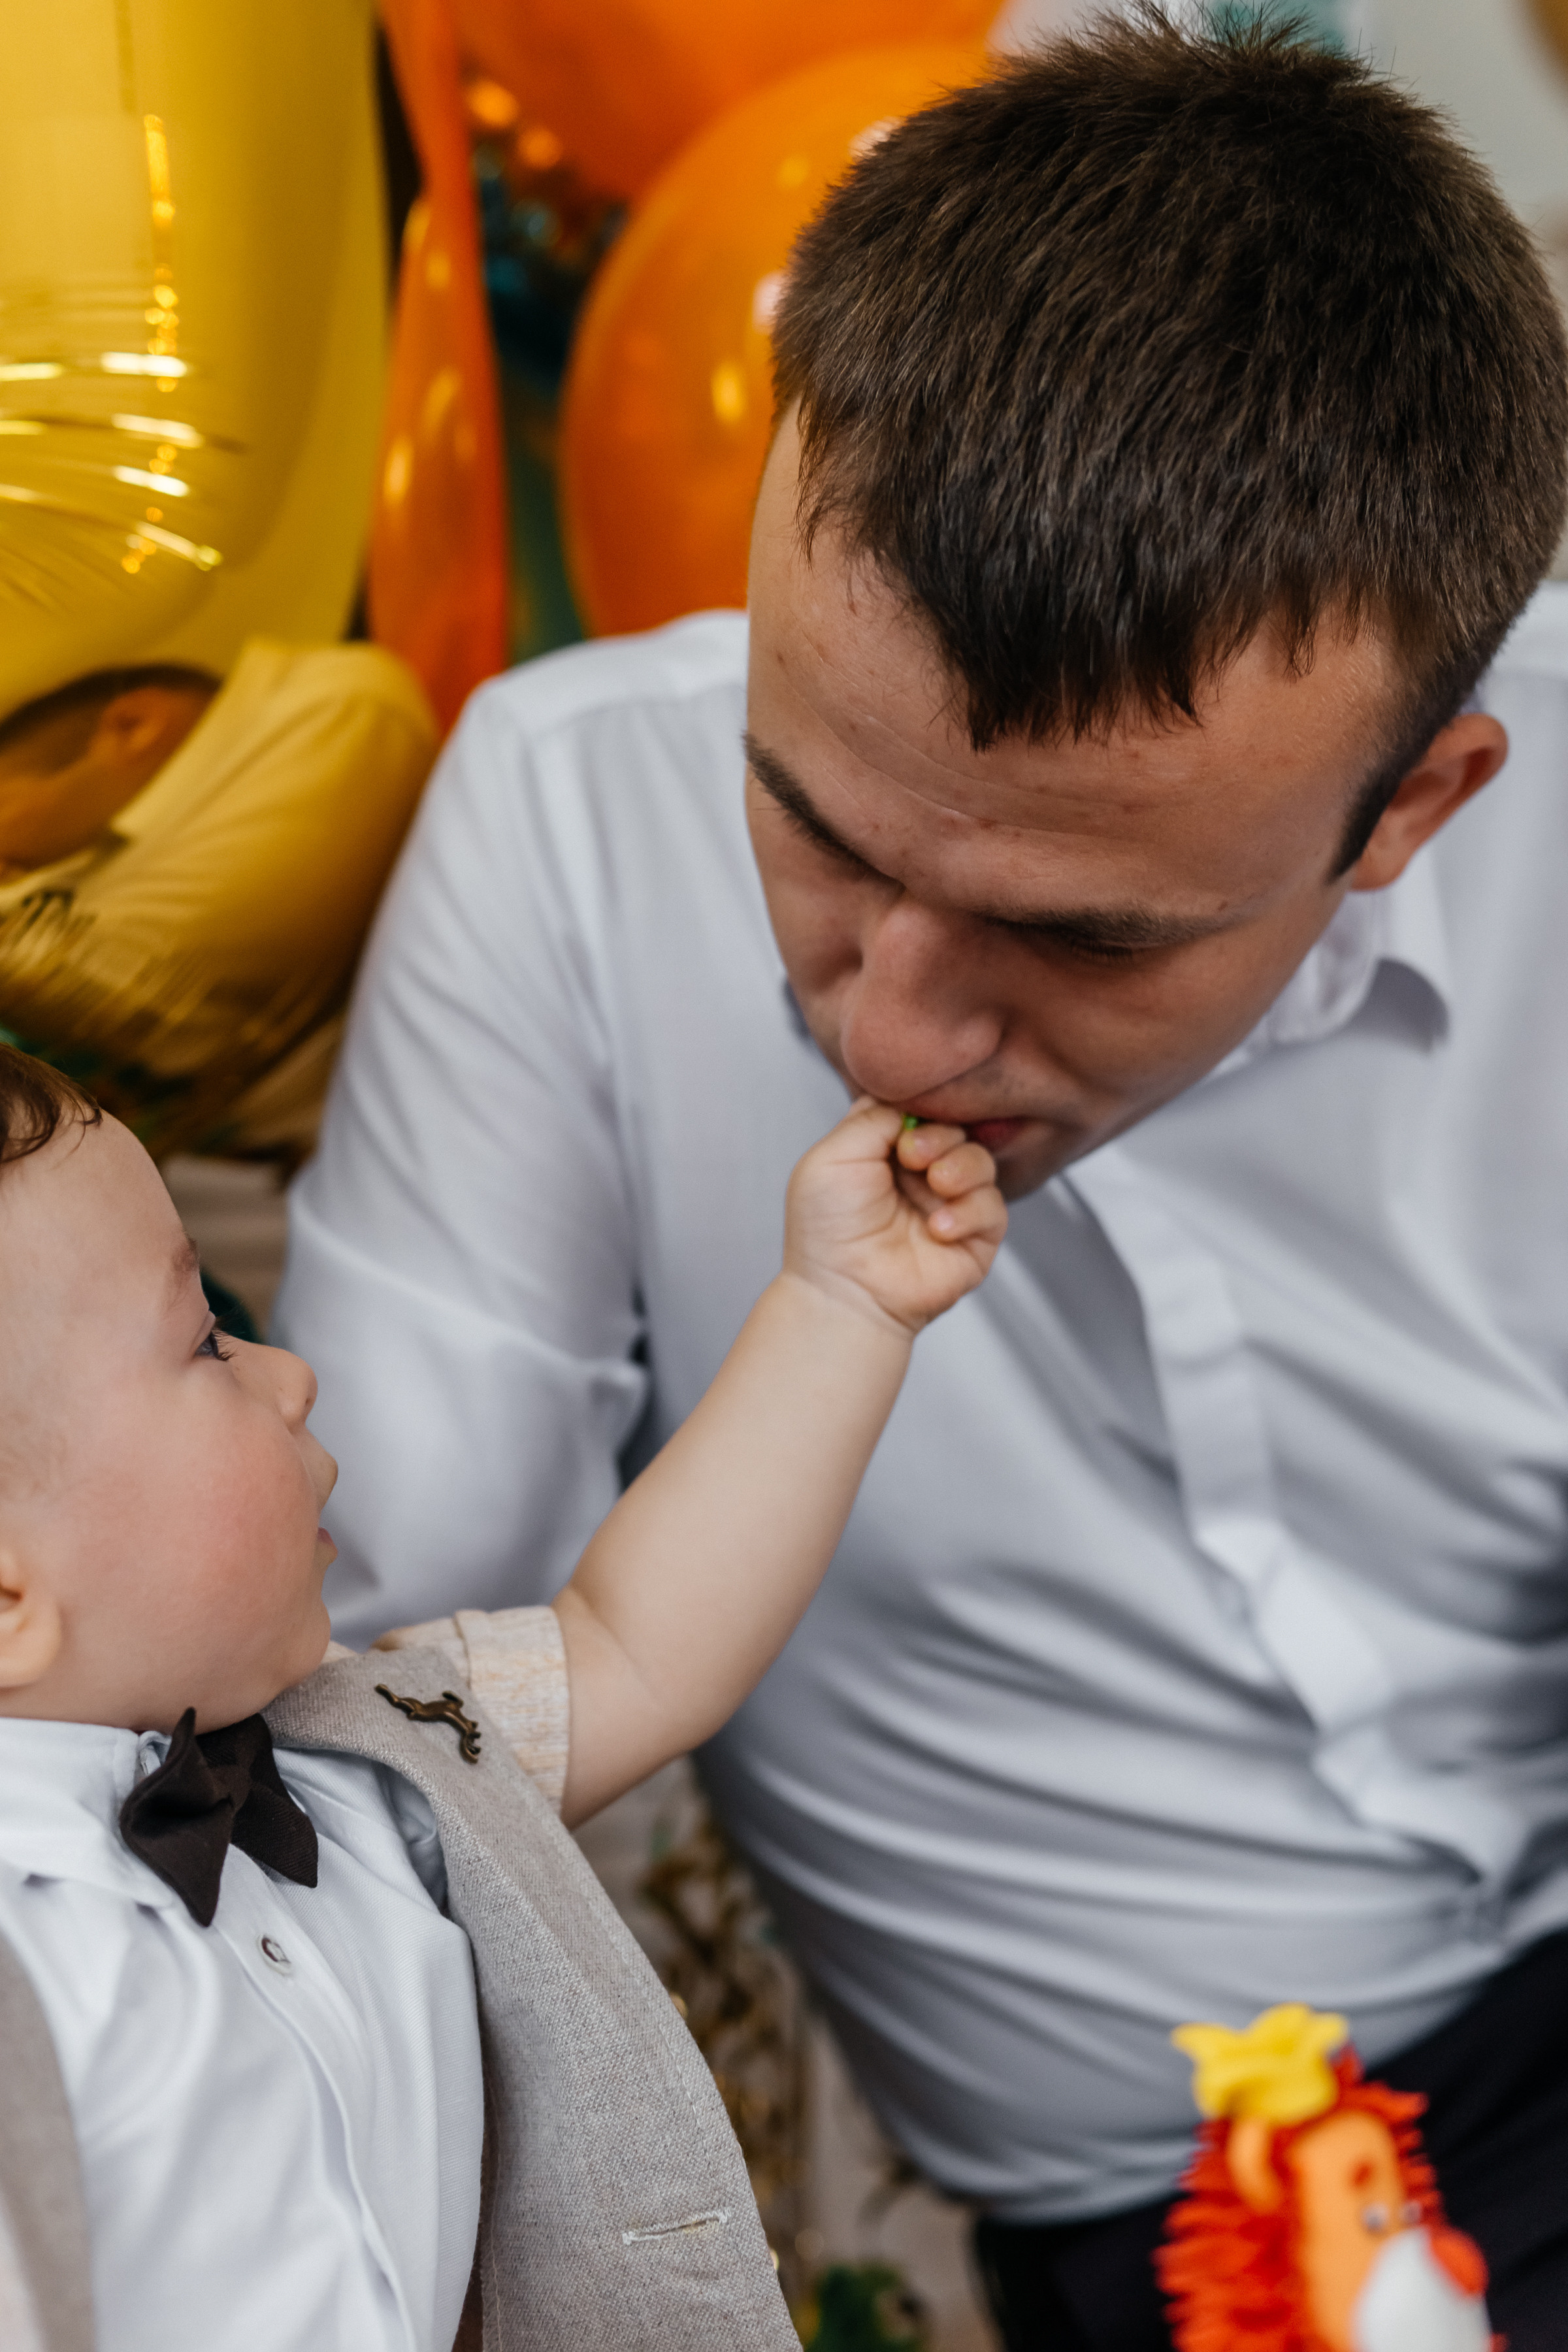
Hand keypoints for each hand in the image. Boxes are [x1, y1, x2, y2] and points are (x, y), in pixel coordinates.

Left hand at [782, 1099, 1006, 1337]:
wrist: (842, 1292)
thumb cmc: (826, 1231)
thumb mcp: (832, 1156)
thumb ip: (872, 1116)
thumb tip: (909, 1103)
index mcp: (885, 1151)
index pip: (920, 1110)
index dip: (920, 1109)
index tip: (904, 1125)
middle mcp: (920, 1175)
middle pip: (955, 1129)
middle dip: (939, 1136)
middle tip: (912, 1157)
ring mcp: (949, 1205)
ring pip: (981, 1161)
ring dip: (960, 1166)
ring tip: (933, 1185)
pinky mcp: (974, 1239)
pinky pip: (993, 1207)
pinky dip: (969, 1210)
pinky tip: (938, 1226)